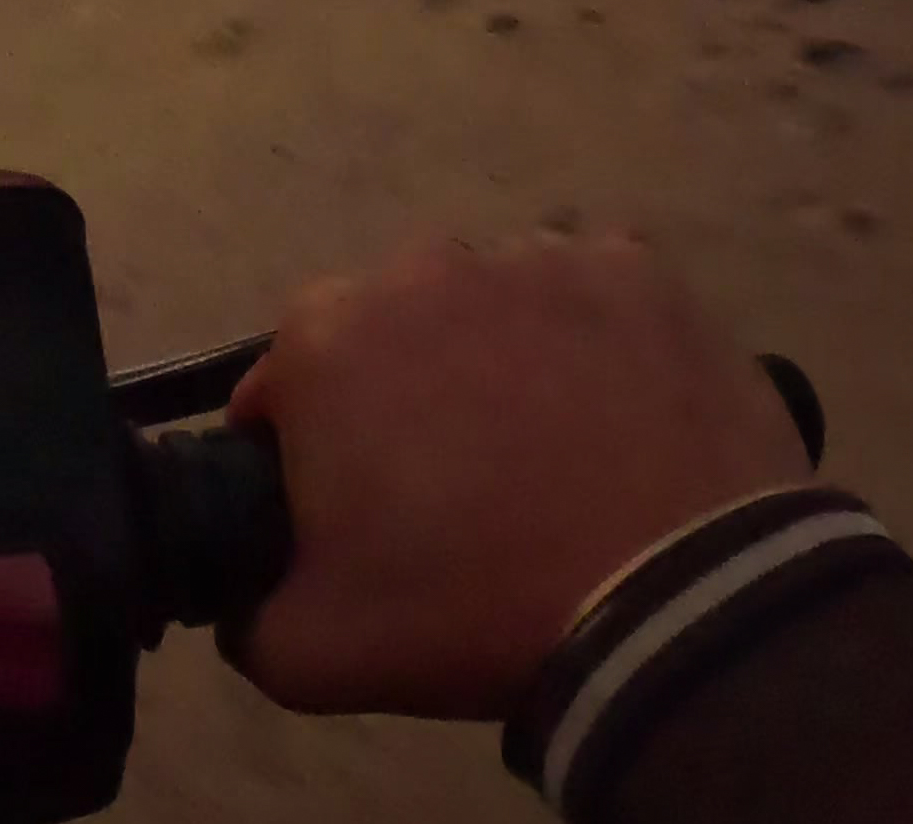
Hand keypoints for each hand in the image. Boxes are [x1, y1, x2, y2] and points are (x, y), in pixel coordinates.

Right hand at [221, 230, 811, 718]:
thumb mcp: (314, 656)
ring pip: (493, 307)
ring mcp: (532, 256)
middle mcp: (415, 267)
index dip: (313, 459)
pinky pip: (594, 298)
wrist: (670, 605)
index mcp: (321, 338)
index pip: (285, 393)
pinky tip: (622, 417)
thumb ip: (246, 616)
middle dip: (408, 397)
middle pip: (390, 335)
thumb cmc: (474, 612)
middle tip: (461, 493)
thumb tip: (242, 596)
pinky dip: (598, 344)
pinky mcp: (633, 268)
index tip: (360, 518)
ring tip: (553, 457)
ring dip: (503, 362)